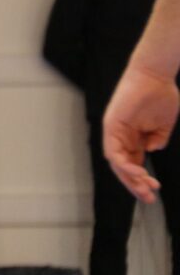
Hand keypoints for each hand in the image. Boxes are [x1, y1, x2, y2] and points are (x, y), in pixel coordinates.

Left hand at [103, 64, 179, 203]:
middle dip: (135, 185)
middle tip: (148, 199)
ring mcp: (115, 132)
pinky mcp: (111, 125)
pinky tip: (138, 171)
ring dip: (130, 178)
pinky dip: (124, 163)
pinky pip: (113, 150)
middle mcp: (121, 136)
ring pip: (117, 162)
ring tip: (145, 189)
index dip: (141, 179)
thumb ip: (158, 139)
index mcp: (133, 138)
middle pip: (124, 167)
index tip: (153, 192)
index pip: (133, 164)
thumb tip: (152, 151)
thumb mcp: (162, 125)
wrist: (155, 76)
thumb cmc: (161, 96)